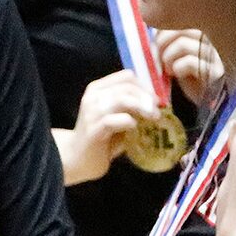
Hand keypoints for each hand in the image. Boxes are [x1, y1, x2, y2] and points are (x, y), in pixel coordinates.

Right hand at [60, 68, 164, 185]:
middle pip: (127, 87)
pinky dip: (129, 122)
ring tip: (153, 118)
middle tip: (158, 111)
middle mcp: (93, 96)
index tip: (156, 100)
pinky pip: (114, 120)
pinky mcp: (93, 130)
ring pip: (121, 99)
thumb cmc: (101, 138)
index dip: (145, 86)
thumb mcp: (117, 117)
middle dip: (147, 98)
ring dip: (142, 107)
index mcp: (98, 89)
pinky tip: (135, 128)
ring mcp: (91, 112)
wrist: (77, 158)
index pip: (127, 77)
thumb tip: (155, 106)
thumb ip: (131, 109)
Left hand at [158, 27, 226, 104]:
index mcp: (204, 28)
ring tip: (168, 68)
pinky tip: (177, 74)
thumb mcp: (175, 52)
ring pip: (182, 43)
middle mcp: (213, 37)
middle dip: (162, 43)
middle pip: (179, 28)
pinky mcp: (216, 71)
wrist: (203, 99)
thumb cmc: (187, 73)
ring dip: (167, 57)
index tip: (157, 46)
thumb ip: (166, 38)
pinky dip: (176, 68)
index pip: (178, 18)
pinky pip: (189, 62)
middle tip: (159, 59)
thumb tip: (151, 27)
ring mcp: (216, 54)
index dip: (162, 31)